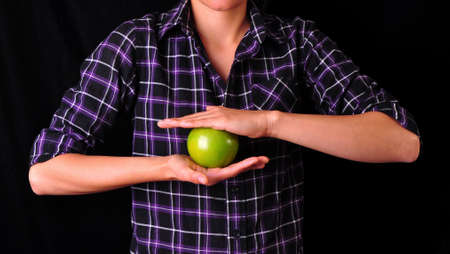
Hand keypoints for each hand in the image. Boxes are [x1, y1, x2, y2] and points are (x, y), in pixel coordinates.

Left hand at [157, 106, 277, 137]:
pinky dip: (189, 123)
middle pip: (190, 116)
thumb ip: (225, 127)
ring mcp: (217, 114)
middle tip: (161, 123)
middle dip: (174, 120)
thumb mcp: (236, 127)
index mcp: (217, 113)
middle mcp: (214, 111)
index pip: (197, 118)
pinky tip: (180, 126)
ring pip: (192, 118)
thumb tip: (218, 126)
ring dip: (177, 121)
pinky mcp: (220, 120)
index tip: (172, 124)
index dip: (184, 120)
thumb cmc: (251, 127)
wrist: (261, 123)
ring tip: (164, 124)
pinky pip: (201, 123)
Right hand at [166, 154, 268, 185]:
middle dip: (252, 165)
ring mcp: (218, 169)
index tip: (255, 160)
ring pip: (236, 164)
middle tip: (265, 159)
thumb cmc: (178, 169)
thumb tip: (205, 180)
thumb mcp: (185, 172)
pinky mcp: (216, 163)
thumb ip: (195, 177)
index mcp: (214, 176)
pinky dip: (237, 153)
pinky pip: (229, 158)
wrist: (173, 166)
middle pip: (238, 169)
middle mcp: (219, 173)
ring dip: (249, 162)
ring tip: (262, 156)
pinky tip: (243, 145)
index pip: (232, 171)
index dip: (244, 166)